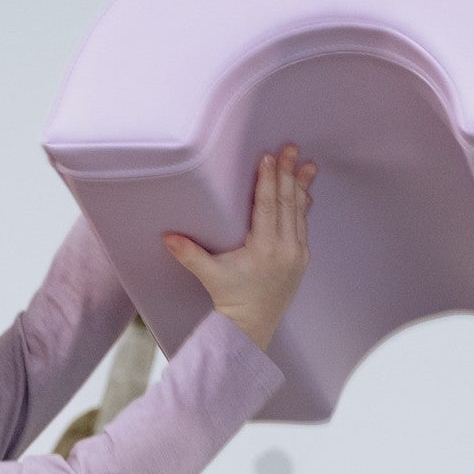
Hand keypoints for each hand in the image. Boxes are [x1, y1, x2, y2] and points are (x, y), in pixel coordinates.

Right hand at [162, 146, 316, 354]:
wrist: (252, 325)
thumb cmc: (230, 298)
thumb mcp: (209, 274)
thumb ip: (189, 254)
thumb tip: (166, 236)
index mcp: (264, 249)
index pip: (267, 206)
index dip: (268, 179)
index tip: (269, 157)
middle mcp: (285, 249)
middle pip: (286, 203)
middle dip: (288, 173)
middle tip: (291, 148)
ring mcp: (297, 254)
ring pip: (299, 212)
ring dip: (301, 185)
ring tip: (308, 163)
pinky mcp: (302, 259)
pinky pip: (303, 225)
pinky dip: (302, 205)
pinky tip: (304, 189)